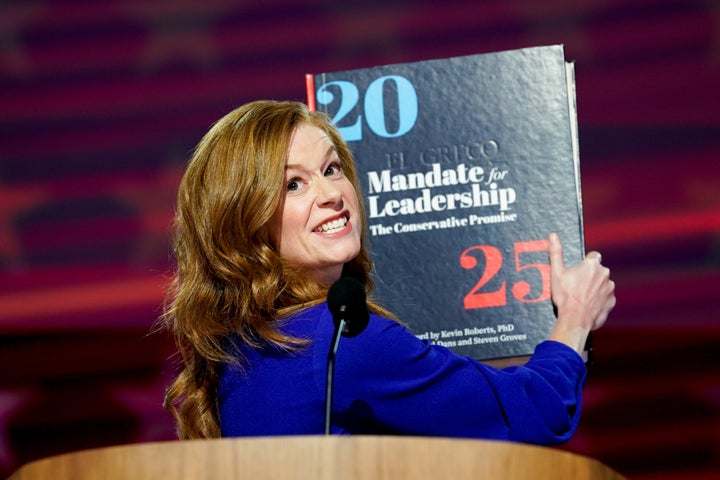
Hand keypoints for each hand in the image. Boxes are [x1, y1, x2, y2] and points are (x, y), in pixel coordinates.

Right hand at [546, 232, 615, 353]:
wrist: (575, 319)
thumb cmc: (565, 296)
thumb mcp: (556, 273)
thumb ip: (556, 252)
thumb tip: (553, 236)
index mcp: (592, 265)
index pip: (593, 256)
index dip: (585, 263)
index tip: (578, 271)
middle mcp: (605, 275)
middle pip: (598, 271)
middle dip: (590, 276)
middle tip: (577, 285)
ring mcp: (610, 289)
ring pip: (602, 284)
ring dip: (595, 288)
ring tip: (582, 297)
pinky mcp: (611, 302)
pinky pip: (605, 298)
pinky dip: (599, 300)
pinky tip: (588, 305)